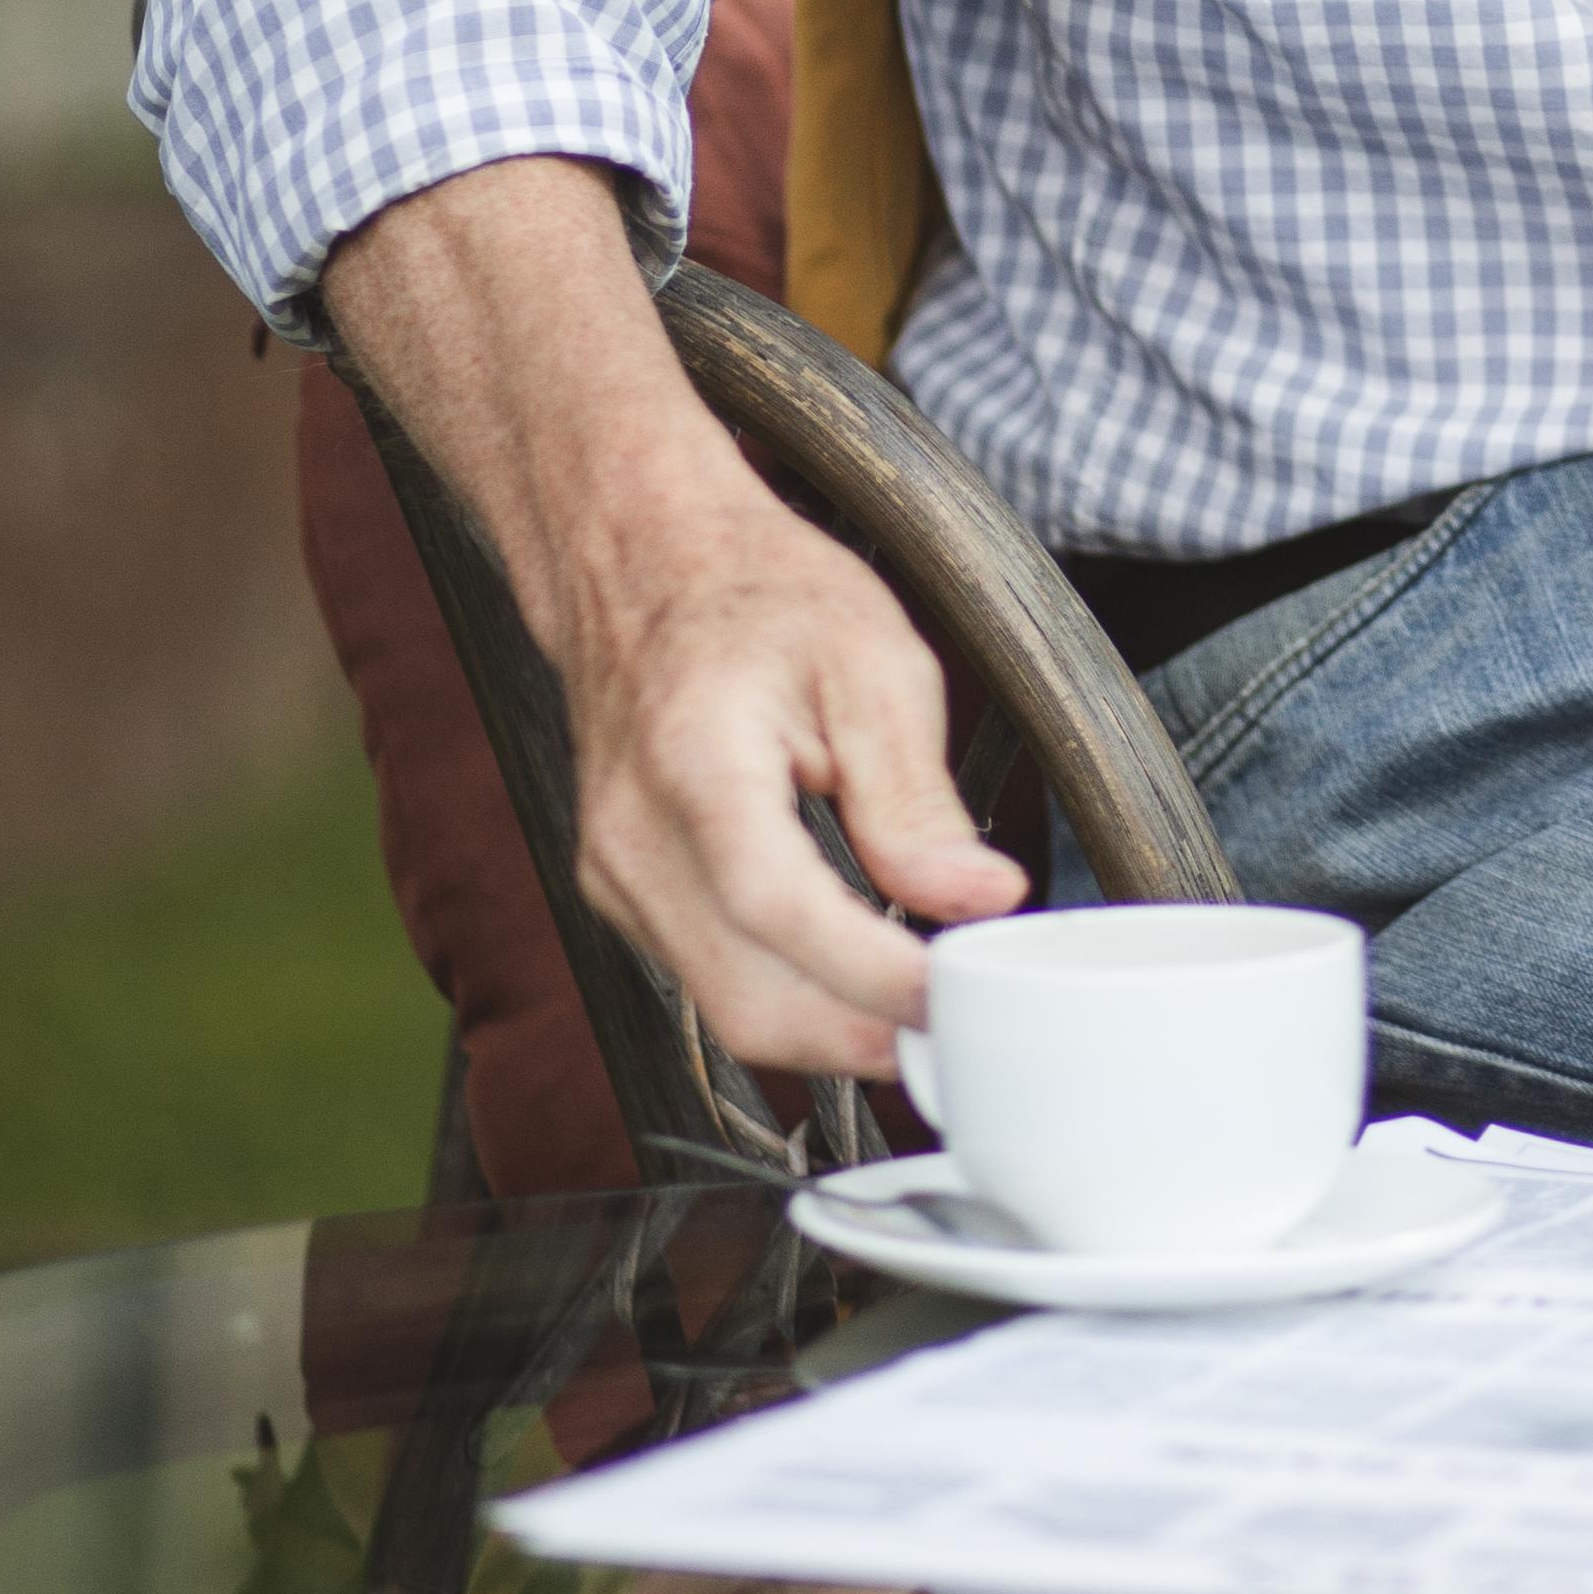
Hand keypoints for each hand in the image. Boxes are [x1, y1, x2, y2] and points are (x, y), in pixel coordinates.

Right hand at [550, 434, 1029, 1081]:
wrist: (640, 557)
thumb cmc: (756, 591)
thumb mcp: (872, 660)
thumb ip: (916, 798)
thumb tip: (979, 901)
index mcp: (695, 765)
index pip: (779, 912)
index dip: (873, 976)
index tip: (957, 997)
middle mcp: (631, 839)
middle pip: (748, 1000)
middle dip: (863, 1037)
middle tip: (964, 1031)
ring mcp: (613, 877)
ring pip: (728, 1010)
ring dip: (832, 1030)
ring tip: (928, 1004)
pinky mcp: (623, 896)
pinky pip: (709, 980)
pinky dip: (792, 995)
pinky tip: (860, 973)